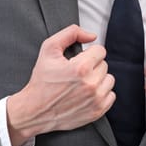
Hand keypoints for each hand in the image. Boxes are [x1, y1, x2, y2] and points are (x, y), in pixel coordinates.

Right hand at [7, 25, 115, 145]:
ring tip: (82, 84)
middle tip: (76, 74)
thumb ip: (71, 33)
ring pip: (109, 80)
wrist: (35, 111)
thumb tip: (92, 36)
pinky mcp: (97, 111)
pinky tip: (87, 94)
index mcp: (81, 68)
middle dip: (91, 66)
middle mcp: (91, 84)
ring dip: (98, 79)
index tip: (78, 60)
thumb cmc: (41, 81)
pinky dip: (101, 94)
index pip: (100, 51)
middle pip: (104, 65)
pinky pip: (111, 96)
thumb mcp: (49, 49)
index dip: (88, 53)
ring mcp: (96, 100)